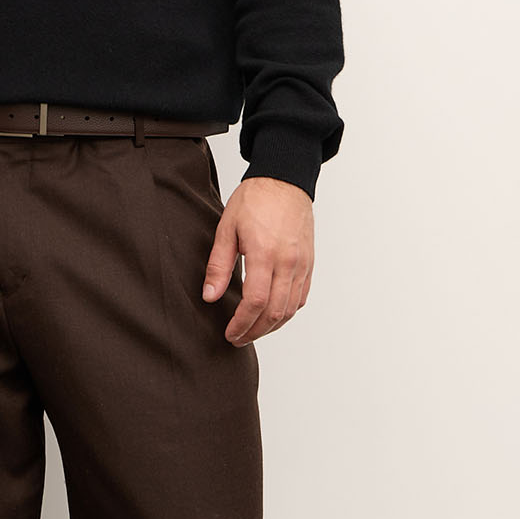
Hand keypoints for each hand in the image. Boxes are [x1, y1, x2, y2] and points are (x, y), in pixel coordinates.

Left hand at [201, 175, 314, 344]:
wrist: (285, 179)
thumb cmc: (255, 200)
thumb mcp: (227, 228)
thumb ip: (219, 265)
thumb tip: (210, 296)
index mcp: (265, 253)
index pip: (254, 302)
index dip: (241, 324)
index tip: (229, 333)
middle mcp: (288, 262)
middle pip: (274, 312)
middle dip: (255, 331)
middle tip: (238, 338)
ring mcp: (302, 264)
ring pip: (290, 309)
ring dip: (271, 326)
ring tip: (253, 331)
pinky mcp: (309, 263)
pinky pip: (301, 297)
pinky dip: (287, 312)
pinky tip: (273, 315)